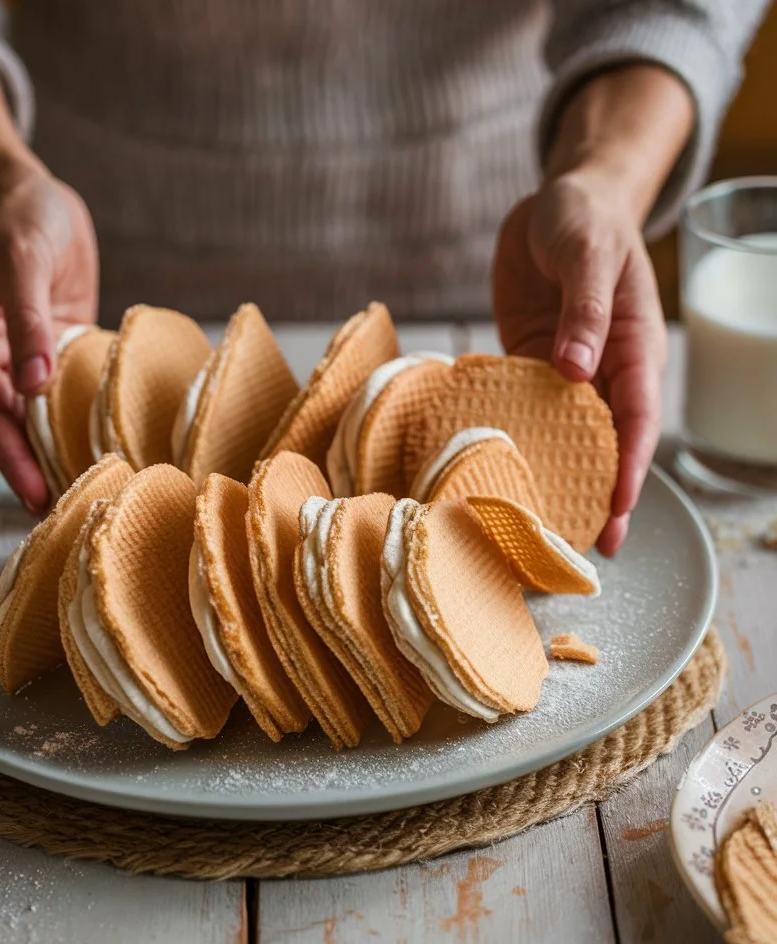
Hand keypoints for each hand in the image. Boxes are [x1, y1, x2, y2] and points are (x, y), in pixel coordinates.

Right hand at [0, 163, 97, 513]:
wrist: (34, 194)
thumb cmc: (20, 219)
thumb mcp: (21, 261)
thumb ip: (26, 323)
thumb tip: (34, 384)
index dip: (11, 458)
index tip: (36, 494)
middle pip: (12, 430)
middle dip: (35, 470)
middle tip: (66, 513)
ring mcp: (27, 364)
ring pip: (40, 421)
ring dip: (59, 453)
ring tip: (90, 494)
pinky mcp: (58, 355)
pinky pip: (68, 397)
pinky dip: (83, 422)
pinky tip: (108, 449)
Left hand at [492, 172, 666, 555]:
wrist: (552, 204)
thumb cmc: (583, 219)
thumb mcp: (588, 254)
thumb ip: (584, 309)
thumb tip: (577, 369)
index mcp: (631, 348)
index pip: (637, 419)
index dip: (630, 467)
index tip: (617, 508)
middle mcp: (600, 371)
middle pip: (606, 444)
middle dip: (599, 494)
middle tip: (583, 547)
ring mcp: (562, 373)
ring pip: (565, 437)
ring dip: (556, 478)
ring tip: (539, 525)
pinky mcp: (526, 367)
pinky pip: (521, 410)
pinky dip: (516, 441)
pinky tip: (498, 473)